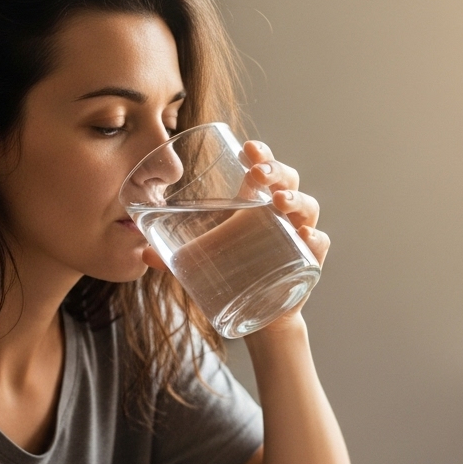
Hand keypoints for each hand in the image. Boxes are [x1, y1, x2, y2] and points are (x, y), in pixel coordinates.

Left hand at [139, 140, 328, 329]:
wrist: (258, 315)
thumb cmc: (232, 274)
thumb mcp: (200, 261)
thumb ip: (172, 256)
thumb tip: (144, 254)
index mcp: (256, 202)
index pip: (263, 167)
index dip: (260, 154)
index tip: (247, 148)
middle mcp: (281, 213)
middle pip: (288, 180)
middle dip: (276, 171)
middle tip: (258, 175)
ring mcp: (297, 235)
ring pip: (307, 207)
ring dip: (295, 200)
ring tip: (278, 202)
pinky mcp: (308, 261)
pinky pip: (318, 245)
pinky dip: (315, 239)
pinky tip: (305, 237)